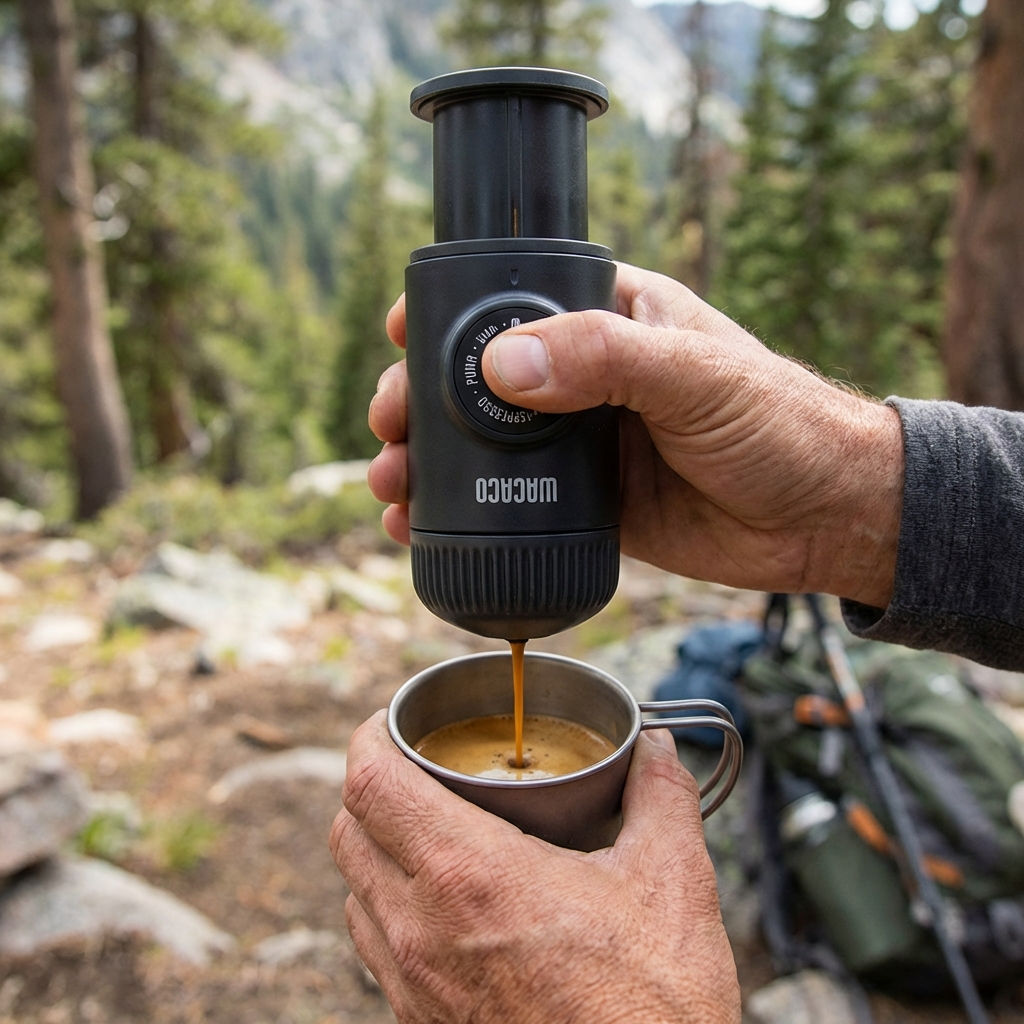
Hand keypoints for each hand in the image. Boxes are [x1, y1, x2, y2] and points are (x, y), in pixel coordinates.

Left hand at [330, 713, 739, 1023]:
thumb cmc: (652, 1007)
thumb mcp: (672, 884)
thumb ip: (660, 797)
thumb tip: (655, 749)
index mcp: (470, 875)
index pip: (370, 782)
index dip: (369, 735)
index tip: (392, 721)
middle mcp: (421, 929)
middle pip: (348, 829)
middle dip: (372, 784)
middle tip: (418, 768)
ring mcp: (413, 985)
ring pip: (353, 890)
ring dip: (377, 848)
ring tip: (430, 832)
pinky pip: (375, 948)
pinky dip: (389, 908)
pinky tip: (446, 907)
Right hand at [368, 263, 902, 607]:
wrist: (822, 518)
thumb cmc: (779, 423)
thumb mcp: (693, 374)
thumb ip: (603, 359)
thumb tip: (501, 363)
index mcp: (611, 317)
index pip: (513, 297)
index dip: (450, 313)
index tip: (399, 332)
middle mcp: (587, 375)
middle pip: (480, 378)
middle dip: (421, 399)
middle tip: (389, 426)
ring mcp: (582, 442)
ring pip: (484, 445)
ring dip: (430, 461)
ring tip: (392, 484)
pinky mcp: (587, 502)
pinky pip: (510, 502)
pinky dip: (463, 514)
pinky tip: (424, 527)